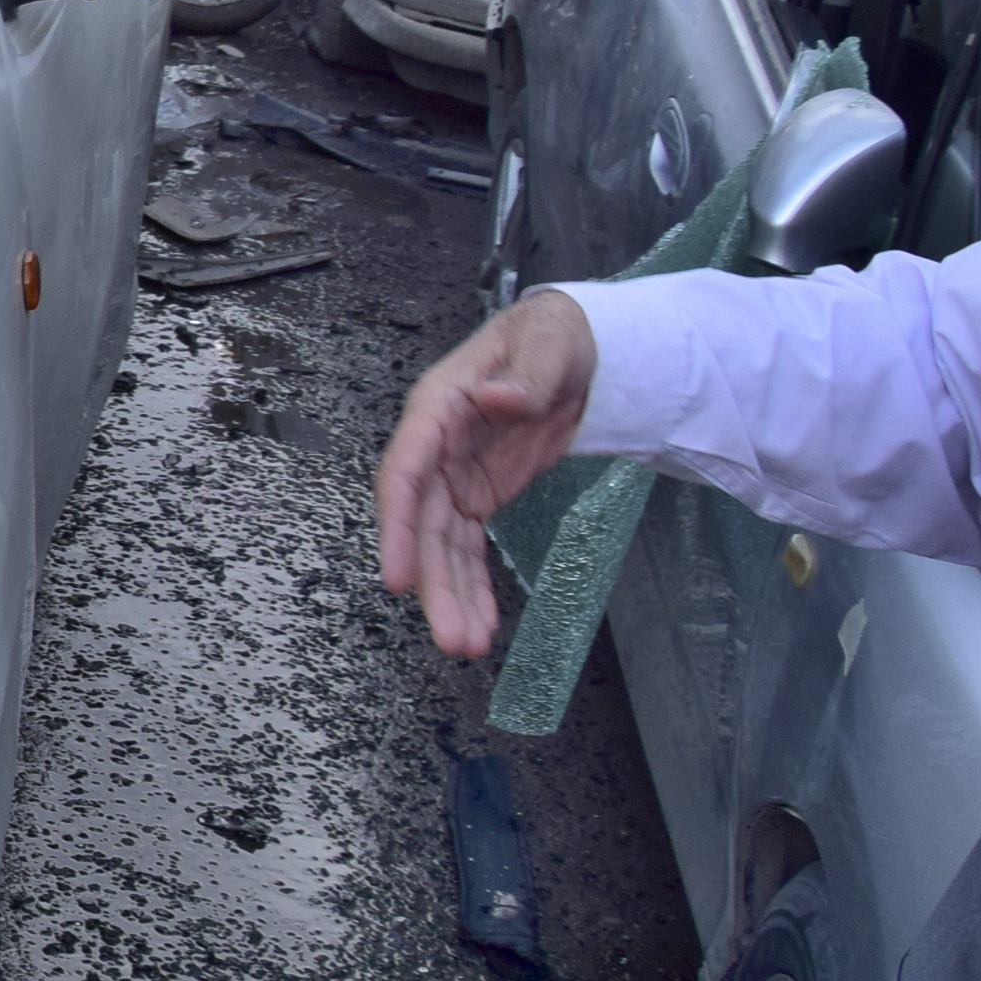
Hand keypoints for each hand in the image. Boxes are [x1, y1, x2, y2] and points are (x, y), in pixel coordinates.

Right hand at [374, 291, 596, 658]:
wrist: (583, 347)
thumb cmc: (555, 335)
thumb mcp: (549, 342)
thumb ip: (527, 374)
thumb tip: (497, 399)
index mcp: (441, 406)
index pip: (405, 471)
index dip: (397, 526)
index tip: (397, 576)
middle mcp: (436, 447)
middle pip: (421, 524)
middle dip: (432, 583)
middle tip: (450, 636)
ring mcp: (454, 475)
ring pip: (440, 546)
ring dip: (450, 596)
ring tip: (467, 645)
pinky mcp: (478, 495)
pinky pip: (466, 548)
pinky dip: (472, 586)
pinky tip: (481, 623)